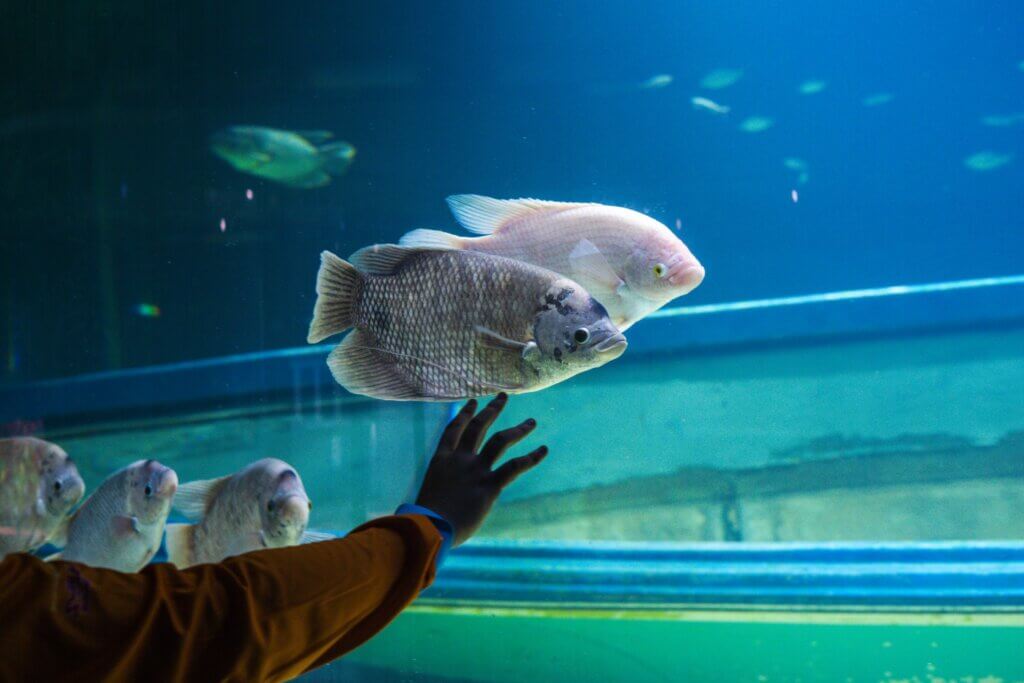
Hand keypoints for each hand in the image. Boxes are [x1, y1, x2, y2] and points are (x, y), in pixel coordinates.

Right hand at [415, 393, 546, 545]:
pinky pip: (515, 466)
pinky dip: (531, 457)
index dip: (464, 414)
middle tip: (503, 397)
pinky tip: (543, 450)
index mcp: (442, 460)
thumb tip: (450, 498)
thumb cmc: (426, 520)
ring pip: (500, 441)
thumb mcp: (431, 496)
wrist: (429, 527)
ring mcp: (476, 470)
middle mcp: (460, 459)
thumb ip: (444, 489)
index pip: (454, 430)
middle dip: (491, 410)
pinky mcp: (490, 484)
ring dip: (518, 430)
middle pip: (478, 427)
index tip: (472, 402)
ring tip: (532, 422)